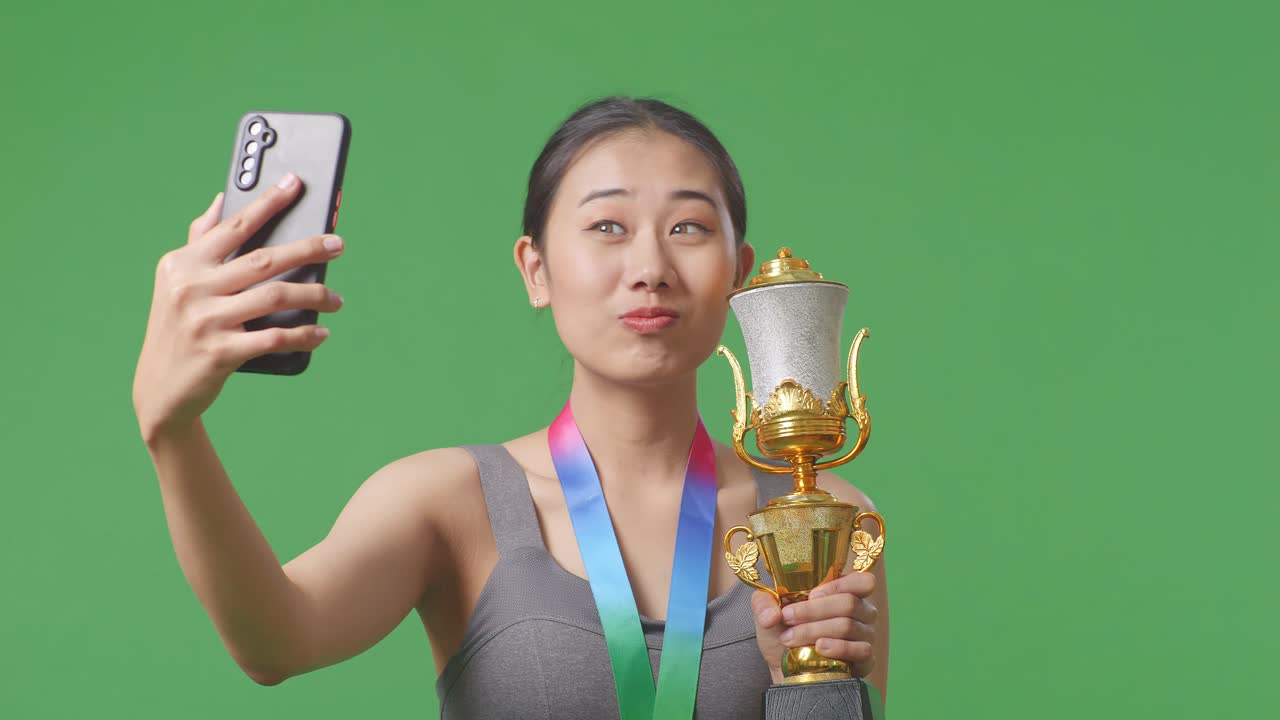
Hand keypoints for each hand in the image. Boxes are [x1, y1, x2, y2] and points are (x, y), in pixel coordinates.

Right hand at [132, 174, 345, 444]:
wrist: (161, 389)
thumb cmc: (178, 327)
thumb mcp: (177, 282)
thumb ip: (200, 241)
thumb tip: (222, 200)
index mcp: (183, 263)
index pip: (235, 226)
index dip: (268, 203)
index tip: (296, 183)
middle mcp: (191, 288)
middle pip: (264, 260)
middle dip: (308, 249)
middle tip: (338, 244)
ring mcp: (205, 321)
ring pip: (275, 297)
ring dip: (314, 296)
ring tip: (336, 299)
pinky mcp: (220, 353)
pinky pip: (275, 337)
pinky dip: (304, 335)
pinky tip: (321, 333)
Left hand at [752, 571, 877, 682]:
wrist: (785, 666)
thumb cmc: (783, 631)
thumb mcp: (769, 611)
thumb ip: (764, 603)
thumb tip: (771, 616)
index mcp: (845, 592)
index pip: (862, 581)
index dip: (838, 585)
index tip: (810, 595)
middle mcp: (861, 612)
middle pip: (849, 603)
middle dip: (813, 611)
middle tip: (787, 617)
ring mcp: (866, 636)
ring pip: (848, 626)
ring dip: (815, 631)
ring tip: (791, 638)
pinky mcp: (865, 660)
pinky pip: (861, 650)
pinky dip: (837, 648)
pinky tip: (819, 648)